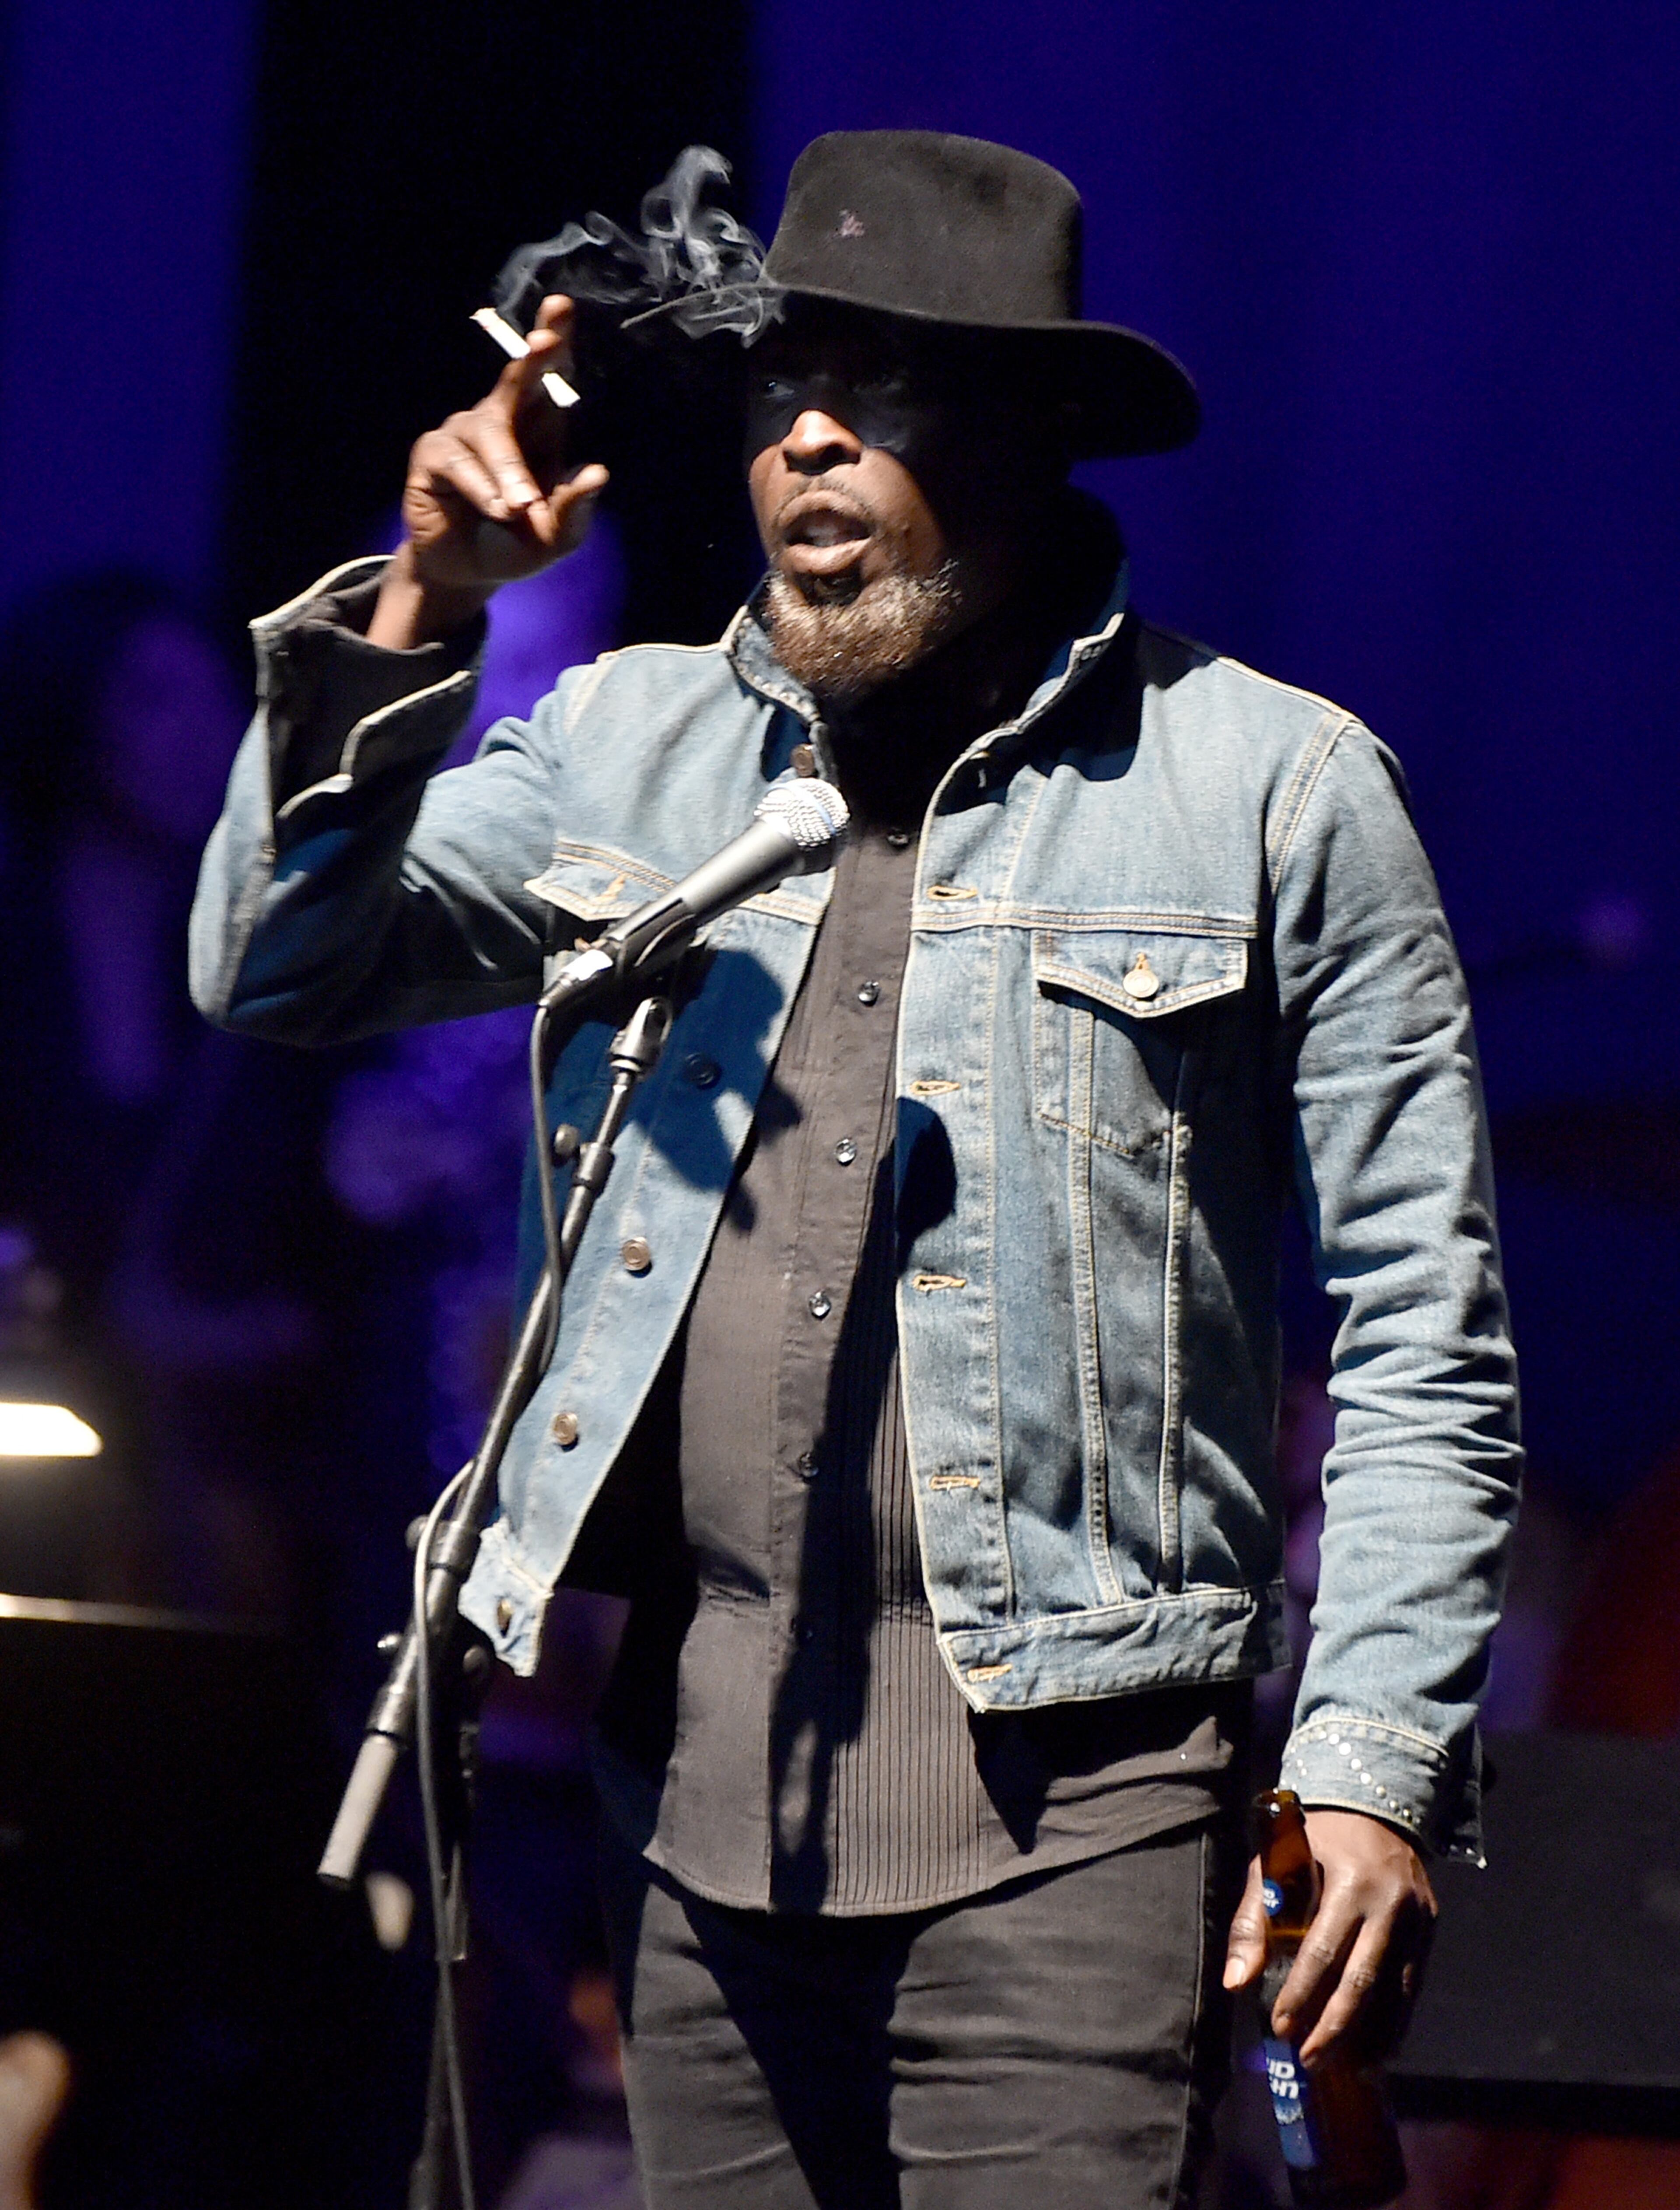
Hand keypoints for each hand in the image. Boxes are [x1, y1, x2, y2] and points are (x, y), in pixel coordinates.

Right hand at [369, 294, 610, 647]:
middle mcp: (499, 420)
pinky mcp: (431, 454)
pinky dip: (481, 489)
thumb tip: (597, 473)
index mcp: (537, 430)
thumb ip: (574, 511)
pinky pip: (459, 463)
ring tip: (520, 509)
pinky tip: (495, 509)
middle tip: (545, 344)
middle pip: (515, 380)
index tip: (561, 308)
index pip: (548, 380)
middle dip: (531, 360)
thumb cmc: (515, 546)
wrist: (466, 573)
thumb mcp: (554, 538)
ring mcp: (462, 433)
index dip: (554, 341)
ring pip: (491, 434)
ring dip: (509, 473)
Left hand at [1222, 1808, 1436, 2066]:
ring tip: (1340, 2067)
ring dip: (1368, 2036)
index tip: (1281, 2028)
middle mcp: (1390, 1903)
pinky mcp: (1430, 1930)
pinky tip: (1375, 2049)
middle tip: (1309, 2060)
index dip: (1301, 1993)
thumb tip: (1236, 1982)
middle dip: (1334, 2026)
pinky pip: (1412, 1985)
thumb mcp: (1274, 1862)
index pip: (1323, 1950)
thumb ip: (1253, 1920)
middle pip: (1363, 1979)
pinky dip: (1394, 2022)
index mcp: (1349, 1881)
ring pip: (1395, 1991)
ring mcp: (1417, 1919)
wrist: (1374, 1806)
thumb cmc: (1312, 1838)